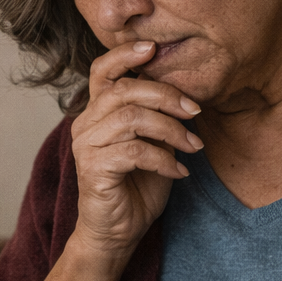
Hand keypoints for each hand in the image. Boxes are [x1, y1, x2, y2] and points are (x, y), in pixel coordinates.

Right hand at [70, 41, 203, 257]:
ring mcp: (86, 146)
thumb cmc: (136, 187)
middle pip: (124, 90)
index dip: (125, 55)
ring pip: (131, 118)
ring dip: (171, 129)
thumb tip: (187, 93)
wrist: (117, 232)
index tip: (154, 48)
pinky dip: (164, 159)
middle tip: (195, 111)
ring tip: (193, 146)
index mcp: (98, 113)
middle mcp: (86, 124)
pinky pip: (134, 151)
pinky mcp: (94, 169)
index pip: (103, 71)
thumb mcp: (154, 144)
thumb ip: (158, 117)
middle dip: (166, 96)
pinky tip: (180, 171)